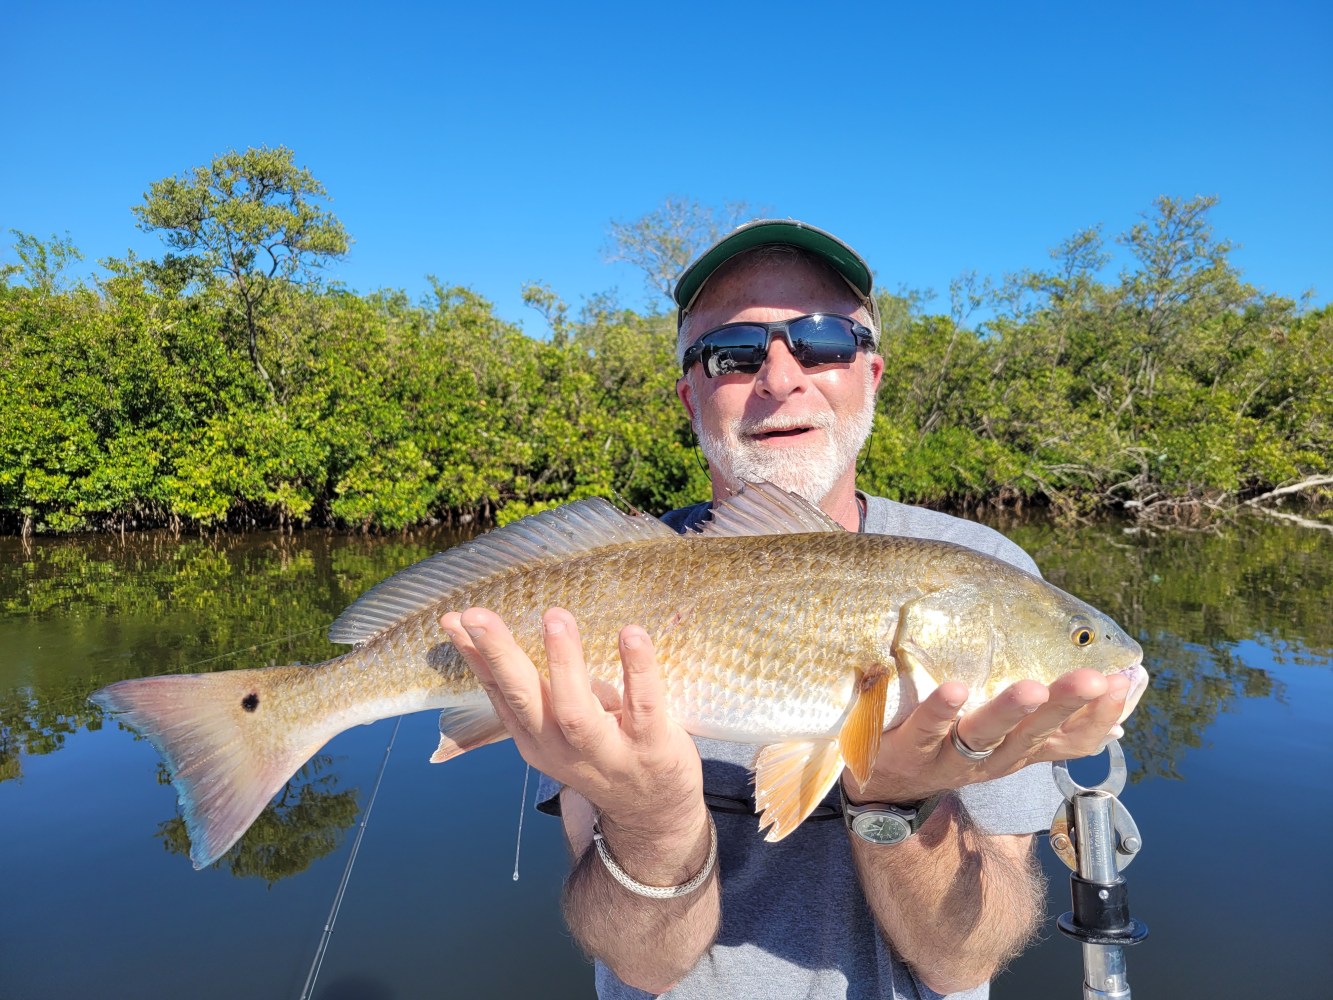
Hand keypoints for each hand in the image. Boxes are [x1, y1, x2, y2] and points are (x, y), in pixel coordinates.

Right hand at [439, 606, 704, 839]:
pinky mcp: (651, 748)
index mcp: (535, 738)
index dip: (475, 656)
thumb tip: (521, 630)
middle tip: (478, 615)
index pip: (498, 691)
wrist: (654, 816)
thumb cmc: (605, 752)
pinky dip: (637, 669)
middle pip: (523, 698)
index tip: (453, 619)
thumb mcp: (561, 729)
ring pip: (575, 709)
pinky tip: (632, 634)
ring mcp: (605, 752)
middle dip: (499, 654)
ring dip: (563, 662)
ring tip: (554, 618)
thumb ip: (543, 688)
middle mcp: (562, 747)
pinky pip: (644, 705)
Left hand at [849, 668, 1131, 803]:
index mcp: (1020, 751)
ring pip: (986, 736)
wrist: (884, 785)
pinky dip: (940, 710)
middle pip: (1035, 734)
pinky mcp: (909, 750)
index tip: (1125, 681)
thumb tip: (1112, 705)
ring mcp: (951, 758)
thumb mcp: (1004, 736)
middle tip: (1094, 678)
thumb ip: (1046, 721)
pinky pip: (927, 729)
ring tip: (1031, 687)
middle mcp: (993, 759)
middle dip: (1065, 705)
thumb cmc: (953, 745)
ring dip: (1009, 712)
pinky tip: (953, 689)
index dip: (1100, 715)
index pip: (1072, 739)